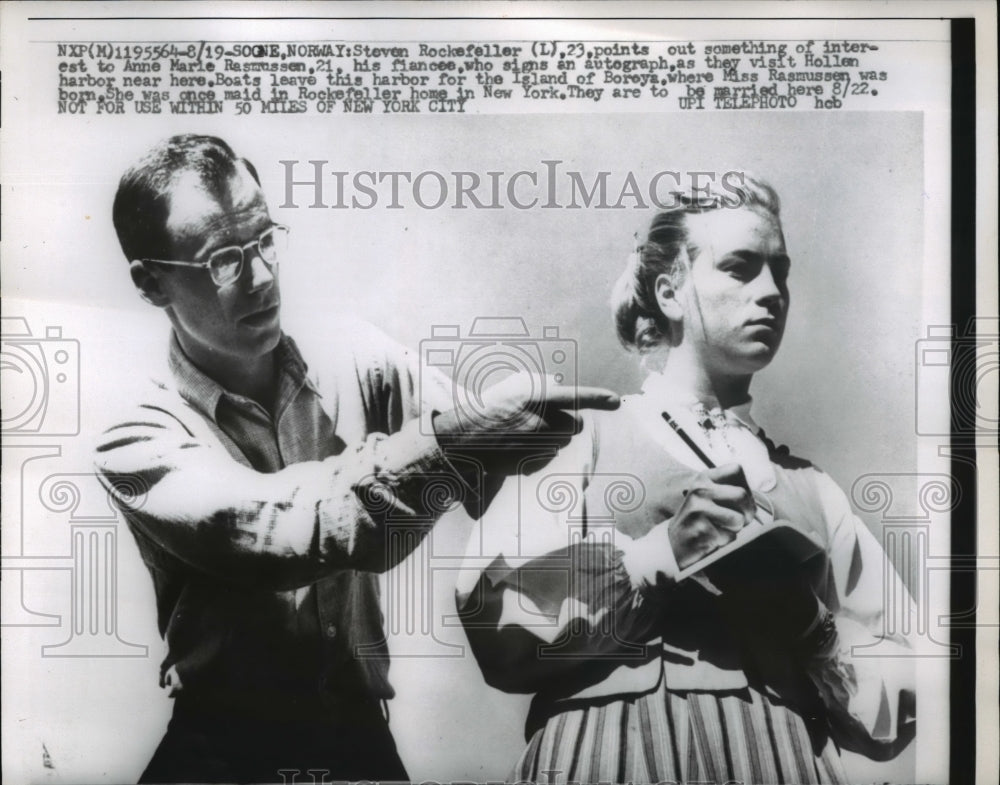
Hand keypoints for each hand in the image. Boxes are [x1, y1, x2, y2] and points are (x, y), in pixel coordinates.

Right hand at [433, 372, 619, 474]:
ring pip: (561, 443)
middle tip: (545, 422)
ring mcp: (536, 444)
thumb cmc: (484, 413)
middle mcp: (539, 421)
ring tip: (523, 435)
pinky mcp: (531, 462)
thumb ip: (538, 393)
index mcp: (534, 398)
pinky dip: (538, 456)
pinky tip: (517, 450)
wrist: (460, 440)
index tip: (616, 401)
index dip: (597, 398)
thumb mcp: (511, 393)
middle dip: (567, 424)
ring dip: (550, 440)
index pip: (573, 396)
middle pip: (574, 424)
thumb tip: (560, 397)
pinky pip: (546, 458)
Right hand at [667, 464, 754, 568]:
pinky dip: (725, 540)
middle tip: (742, 520)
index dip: (746, 486)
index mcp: (703, 479)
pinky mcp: (702, 530)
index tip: (741, 501)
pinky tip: (711, 538)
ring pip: (739, 518)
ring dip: (736, 528)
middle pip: (741, 494)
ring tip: (721, 528)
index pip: (736, 469)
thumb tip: (754, 498)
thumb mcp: (708, 497)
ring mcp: (699, 510)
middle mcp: (700, 490)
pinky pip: (730, 536)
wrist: (673, 542)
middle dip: (748, 511)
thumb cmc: (699, 519)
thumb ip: (728, 491)